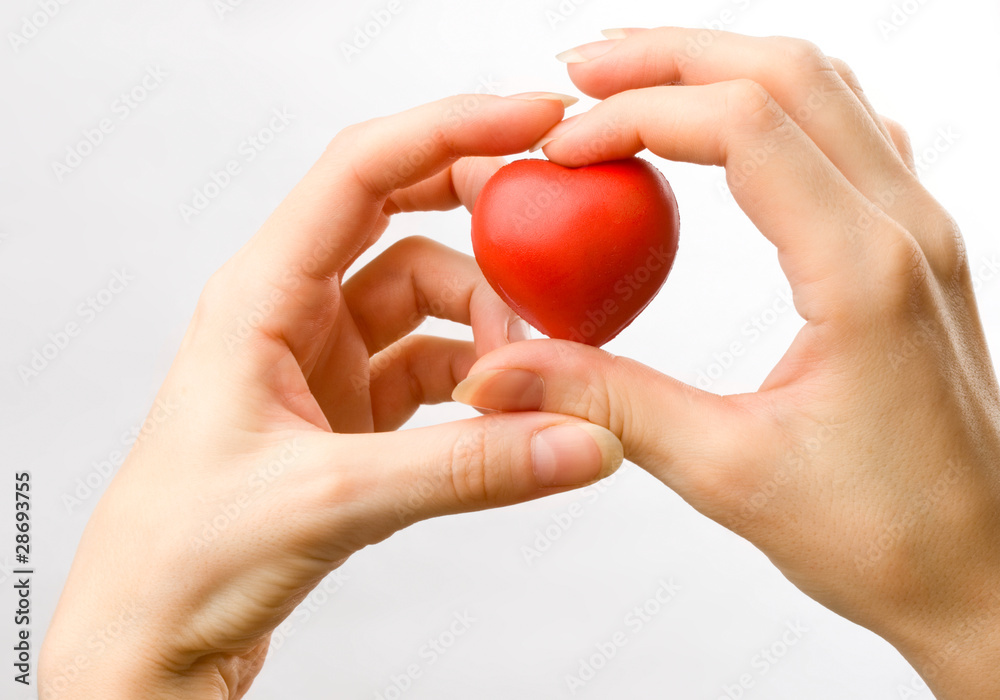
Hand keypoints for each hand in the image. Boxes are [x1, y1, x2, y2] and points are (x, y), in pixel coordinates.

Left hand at [39, 93, 623, 699]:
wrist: (151, 637)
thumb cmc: (183, 556)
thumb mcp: (331, 500)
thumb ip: (469, 470)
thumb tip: (581, 442)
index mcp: (261, 296)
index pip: (362, 173)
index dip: (451, 131)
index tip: (535, 123)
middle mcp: (291, 313)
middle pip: (402, 220)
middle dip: (481, 221)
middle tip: (554, 237)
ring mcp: (322, 362)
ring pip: (428, 303)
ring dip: (486, 330)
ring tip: (528, 383)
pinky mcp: (347, 413)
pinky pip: (430, 372)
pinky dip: (475, 386)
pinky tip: (504, 418)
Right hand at [453, 28, 999, 698]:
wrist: (980, 574)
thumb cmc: (883, 536)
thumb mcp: (727, 471)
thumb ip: (608, 402)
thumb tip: (501, 370)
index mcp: (863, 272)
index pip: (744, 127)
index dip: (636, 117)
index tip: (560, 151)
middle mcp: (903, 229)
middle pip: (787, 72)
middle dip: (670, 58)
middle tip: (579, 72)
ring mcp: (915, 232)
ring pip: (822, 88)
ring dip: (721, 68)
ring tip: (631, 84)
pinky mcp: (908, 251)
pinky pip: (846, 133)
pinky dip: (769, 106)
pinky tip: (720, 132)